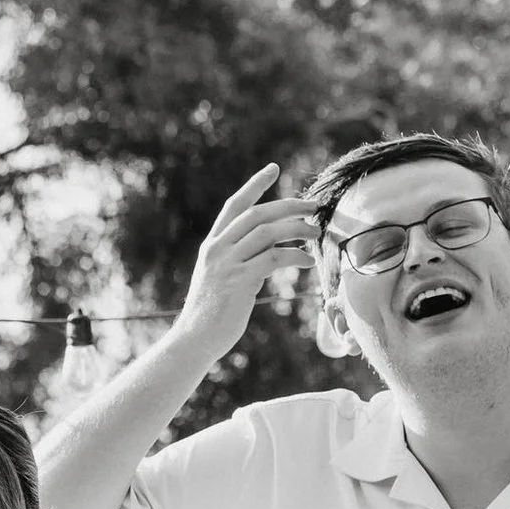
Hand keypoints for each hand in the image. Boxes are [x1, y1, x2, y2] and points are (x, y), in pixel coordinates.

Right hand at [175, 164, 320, 361]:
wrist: (193, 340)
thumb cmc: (212, 314)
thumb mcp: (223, 278)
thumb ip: (244, 259)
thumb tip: (275, 251)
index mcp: (213, 245)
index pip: (235, 205)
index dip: (255, 185)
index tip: (274, 168)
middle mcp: (217, 249)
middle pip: (258, 214)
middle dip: (289, 206)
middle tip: (314, 206)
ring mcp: (226, 264)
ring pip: (268, 232)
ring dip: (297, 229)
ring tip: (316, 233)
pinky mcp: (238, 281)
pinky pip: (273, 258)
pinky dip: (295, 256)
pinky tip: (307, 261)